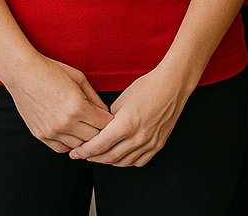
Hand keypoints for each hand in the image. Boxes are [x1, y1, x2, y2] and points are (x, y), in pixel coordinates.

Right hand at [5, 56, 111, 153]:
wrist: (23, 73)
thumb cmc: (52, 71)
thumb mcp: (79, 78)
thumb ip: (94, 98)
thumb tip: (105, 113)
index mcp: (78, 106)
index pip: (104, 124)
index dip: (109, 121)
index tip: (109, 117)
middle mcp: (66, 122)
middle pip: (94, 138)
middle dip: (99, 131)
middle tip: (99, 124)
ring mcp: (52, 131)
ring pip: (78, 146)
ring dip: (84, 138)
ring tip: (85, 127)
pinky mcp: (41, 135)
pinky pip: (62, 149)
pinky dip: (69, 143)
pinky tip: (71, 133)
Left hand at [68, 65, 190, 166]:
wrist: (172, 85)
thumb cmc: (147, 87)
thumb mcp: (121, 99)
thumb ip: (108, 118)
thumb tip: (99, 130)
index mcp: (125, 124)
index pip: (98, 146)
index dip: (84, 151)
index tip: (75, 153)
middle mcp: (137, 137)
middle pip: (109, 157)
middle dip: (93, 158)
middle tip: (83, 155)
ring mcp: (149, 143)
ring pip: (123, 162)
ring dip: (108, 161)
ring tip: (99, 156)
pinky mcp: (158, 145)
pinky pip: (138, 162)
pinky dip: (126, 162)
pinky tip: (120, 156)